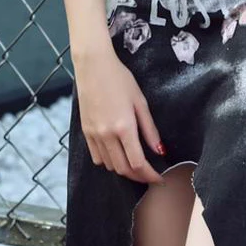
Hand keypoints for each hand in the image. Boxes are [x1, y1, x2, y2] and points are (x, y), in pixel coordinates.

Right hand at [75, 47, 166, 184]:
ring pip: (109, 166)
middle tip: (150, 175)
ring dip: (124, 170)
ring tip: (136, 165)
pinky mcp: (85, 132)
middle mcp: (107, 135)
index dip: (150, 175)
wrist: (93, 66)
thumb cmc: (120, 79)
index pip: (138, 163)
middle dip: (139, 177)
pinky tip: (117, 155)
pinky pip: (97, 157)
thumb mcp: (140, 102)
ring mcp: (94, 135)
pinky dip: (108, 162)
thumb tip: (160, 150)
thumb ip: (150, 129)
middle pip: (123, 169)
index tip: (159, 179)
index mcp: (124, 127)